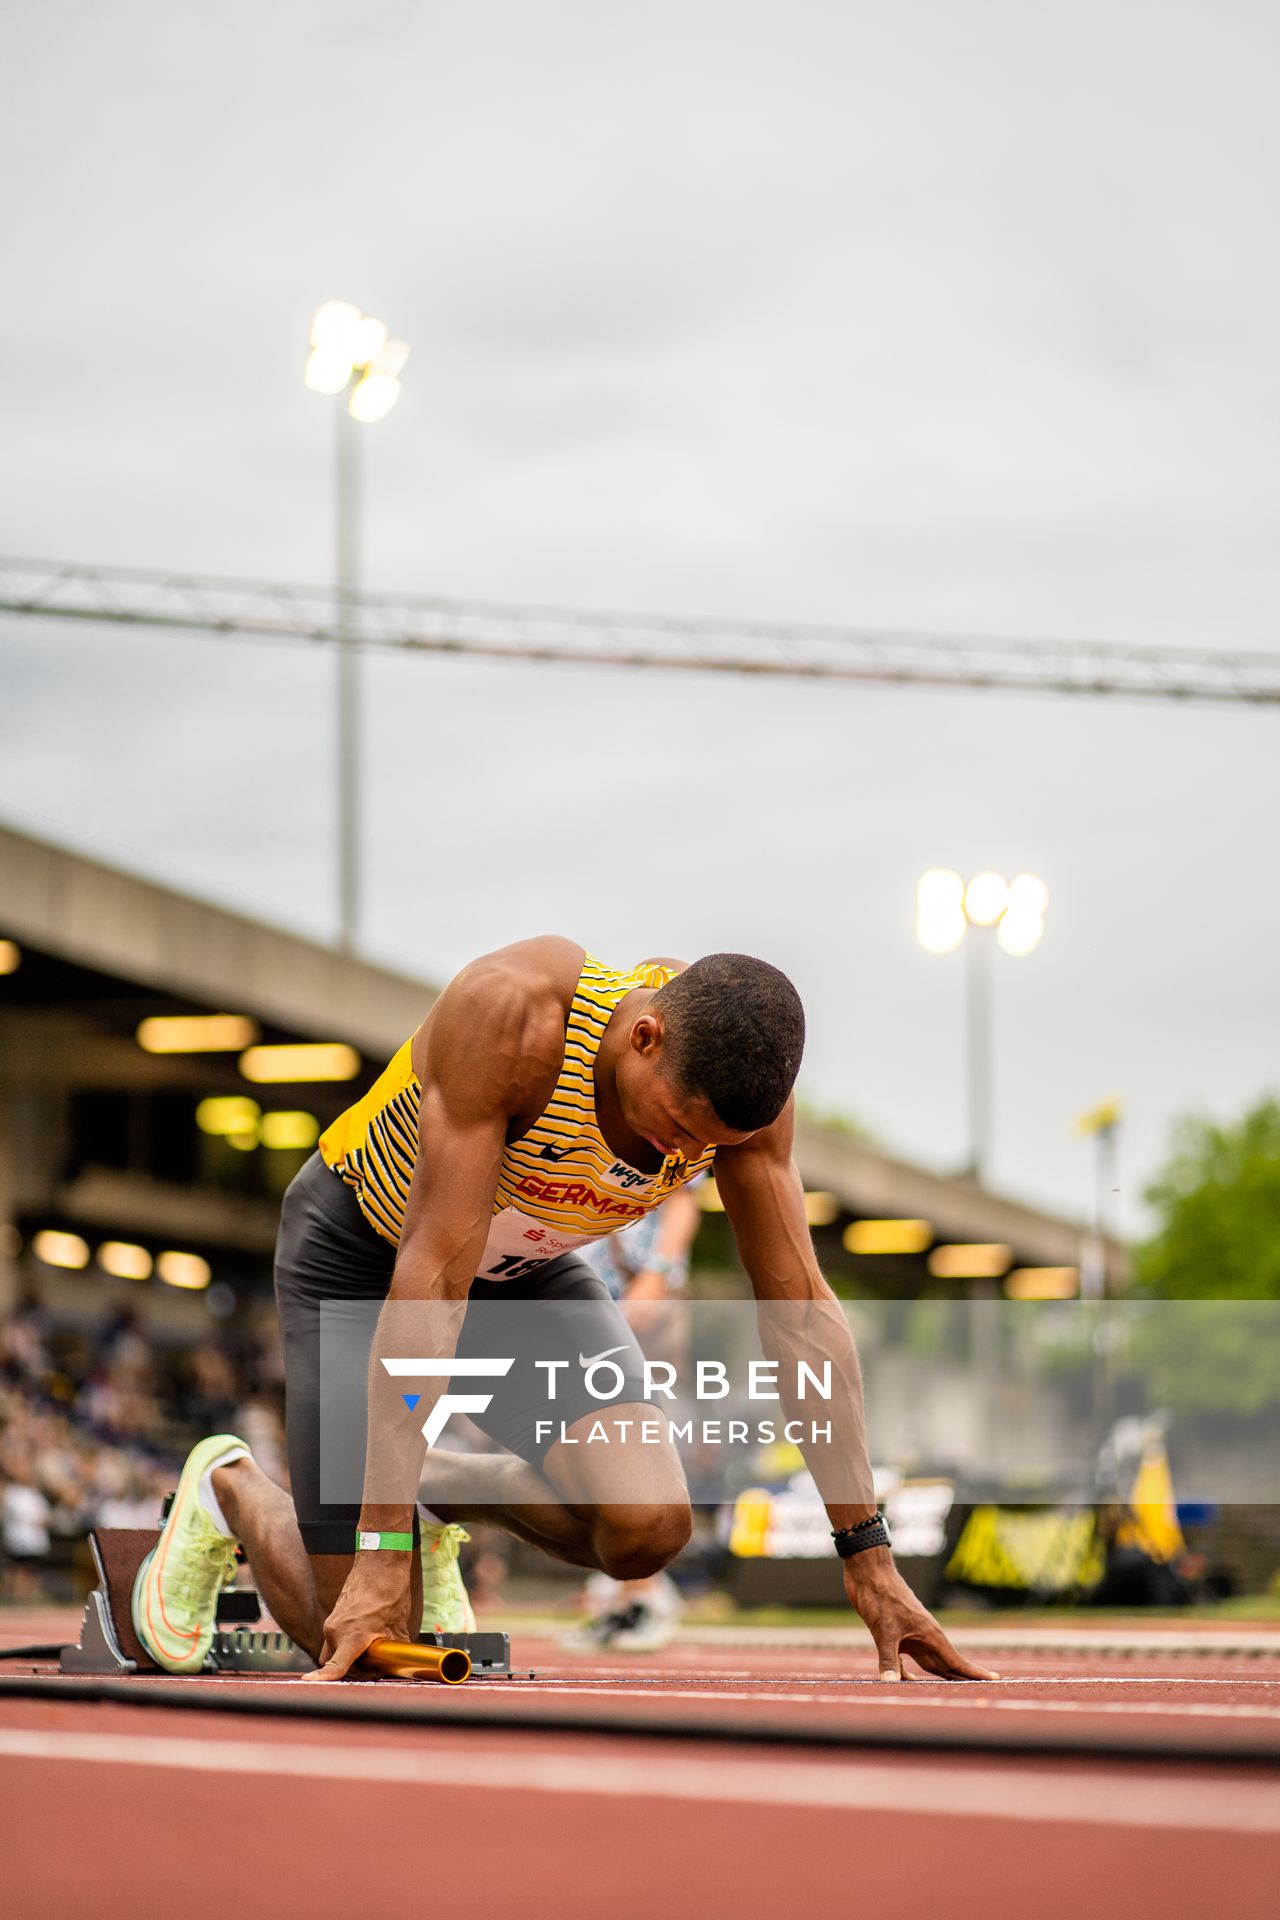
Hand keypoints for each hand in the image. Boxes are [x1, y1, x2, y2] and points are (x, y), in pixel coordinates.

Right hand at [299, 1552, 413, 1682]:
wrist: (380, 1562)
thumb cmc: (390, 1591)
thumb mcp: (399, 1626)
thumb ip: (393, 1651)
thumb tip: (398, 1666)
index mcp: (352, 1635)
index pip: (335, 1664)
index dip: (324, 1678)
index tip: (310, 1684)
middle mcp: (335, 1630)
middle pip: (335, 1664)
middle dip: (353, 1670)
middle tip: (376, 1666)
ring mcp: (332, 1623)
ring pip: (333, 1651)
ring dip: (349, 1657)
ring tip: (373, 1649)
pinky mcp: (333, 1617)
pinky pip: (335, 1639)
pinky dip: (347, 1644)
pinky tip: (366, 1637)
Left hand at [842, 1548, 997, 1681]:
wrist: (868, 1571)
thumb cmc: (880, 1596)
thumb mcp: (884, 1630)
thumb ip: (888, 1659)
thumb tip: (890, 1684)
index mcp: (929, 1634)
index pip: (956, 1660)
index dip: (974, 1672)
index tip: (995, 1679)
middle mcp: (924, 1636)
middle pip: (947, 1663)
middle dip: (962, 1678)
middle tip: (980, 1691)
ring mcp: (910, 1634)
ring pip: (929, 1661)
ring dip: (937, 1676)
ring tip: (950, 1691)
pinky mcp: (896, 1633)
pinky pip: (906, 1659)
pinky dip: (907, 1672)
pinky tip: (905, 1681)